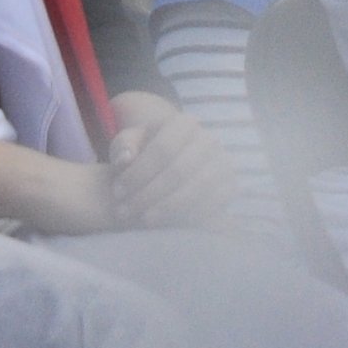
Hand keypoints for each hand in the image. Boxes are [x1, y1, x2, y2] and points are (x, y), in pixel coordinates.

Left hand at [100, 94, 233, 231]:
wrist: (172, 164)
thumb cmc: (145, 153)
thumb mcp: (130, 144)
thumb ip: (123, 147)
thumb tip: (126, 159)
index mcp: (185, 123)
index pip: (163, 149)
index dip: (138, 173)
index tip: (117, 192)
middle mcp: (209, 140)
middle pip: (178, 171)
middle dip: (148, 194)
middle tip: (124, 211)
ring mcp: (223, 163)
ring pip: (196, 189)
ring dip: (166, 208)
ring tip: (142, 220)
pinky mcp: (230, 186)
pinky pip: (212, 205)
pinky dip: (187, 217)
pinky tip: (165, 224)